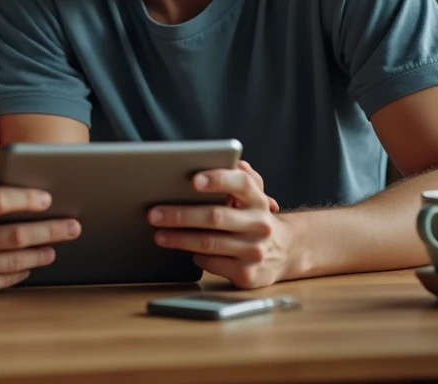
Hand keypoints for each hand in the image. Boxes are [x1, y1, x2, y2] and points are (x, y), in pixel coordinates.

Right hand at [0, 182, 80, 298]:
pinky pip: (5, 280)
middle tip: (74, 226)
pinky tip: (31, 262)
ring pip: (16, 260)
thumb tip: (17, 175)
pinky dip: (22, 270)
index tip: (48, 198)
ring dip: (42, 253)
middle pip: (16, 235)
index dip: (25, 198)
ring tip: (56, 246)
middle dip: (51, 230)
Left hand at [148, 161, 293, 288]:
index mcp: (258, 200)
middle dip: (180, 215)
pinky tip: (185, 250)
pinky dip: (195, 256)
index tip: (193, 180)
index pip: (241, 183)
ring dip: (179, 239)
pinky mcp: (246, 274)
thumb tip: (235, 163)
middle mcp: (260, 225)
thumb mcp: (253, 196)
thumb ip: (240, 177)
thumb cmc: (253, 218)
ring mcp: (254, 251)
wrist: (284, 252)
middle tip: (154, 213)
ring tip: (158, 234)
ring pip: (208, 243)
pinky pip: (211, 263)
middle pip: (215, 217)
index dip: (218, 180)